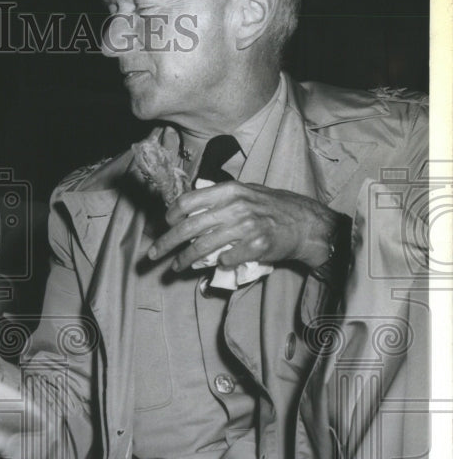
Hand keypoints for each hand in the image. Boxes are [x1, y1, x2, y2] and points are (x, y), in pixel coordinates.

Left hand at [148, 181, 337, 271]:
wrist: (305, 223)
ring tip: (176, 267)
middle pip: (189, 227)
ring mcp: (247, 226)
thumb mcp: (245, 193)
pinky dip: (217, 263)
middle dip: (167, 242)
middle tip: (154, 254)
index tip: (163, 225)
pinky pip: (227, 258)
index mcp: (230, 190)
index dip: (171, 215)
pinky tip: (214, 265)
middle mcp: (236, 206)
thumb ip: (218, 200)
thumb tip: (187, 212)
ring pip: (203, 246)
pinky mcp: (257, 245)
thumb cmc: (271, 208)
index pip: (189, 201)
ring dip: (185, 259)